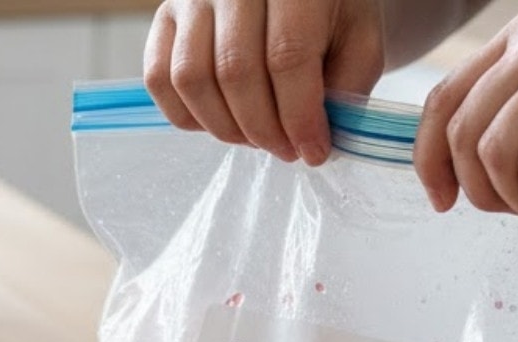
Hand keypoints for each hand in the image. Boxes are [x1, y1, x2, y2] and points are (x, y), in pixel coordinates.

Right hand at [143, 0, 385, 164]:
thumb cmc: (327, 15)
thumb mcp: (358, 40)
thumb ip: (346, 85)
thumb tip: (313, 139)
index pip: (287, 55)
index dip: (298, 115)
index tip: (313, 151)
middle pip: (235, 71)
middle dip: (262, 129)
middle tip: (285, 150)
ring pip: (191, 79)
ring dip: (224, 127)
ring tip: (254, 137)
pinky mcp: (165, 18)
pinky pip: (159, 79)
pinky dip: (187, 115)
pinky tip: (220, 121)